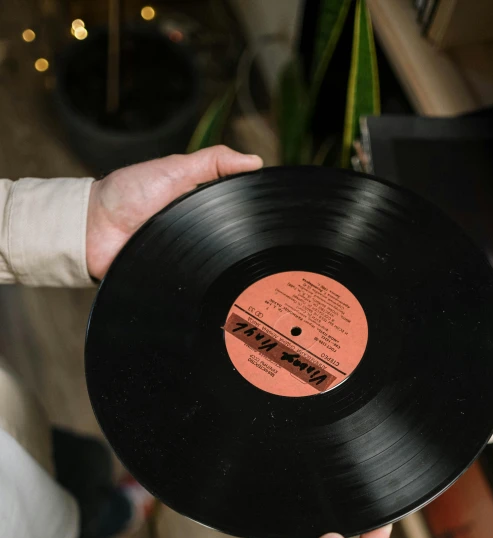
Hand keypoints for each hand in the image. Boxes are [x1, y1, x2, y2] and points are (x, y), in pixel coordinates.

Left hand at [86, 146, 262, 279]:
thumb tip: (253, 161)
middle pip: (225, 244)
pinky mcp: (169, 279)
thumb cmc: (126, 194)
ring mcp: (180, 257)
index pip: (233, 215)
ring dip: (214, 265)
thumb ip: (213, 161)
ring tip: (226, 263)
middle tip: (248, 245)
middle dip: (235, 245)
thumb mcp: (175, 169)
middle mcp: (191, 233)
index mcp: (197, 207)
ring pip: (210, 267)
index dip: (249, 218)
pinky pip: (188, 287)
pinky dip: (194, 283)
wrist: (91, 227)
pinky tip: (202, 279)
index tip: (266, 217)